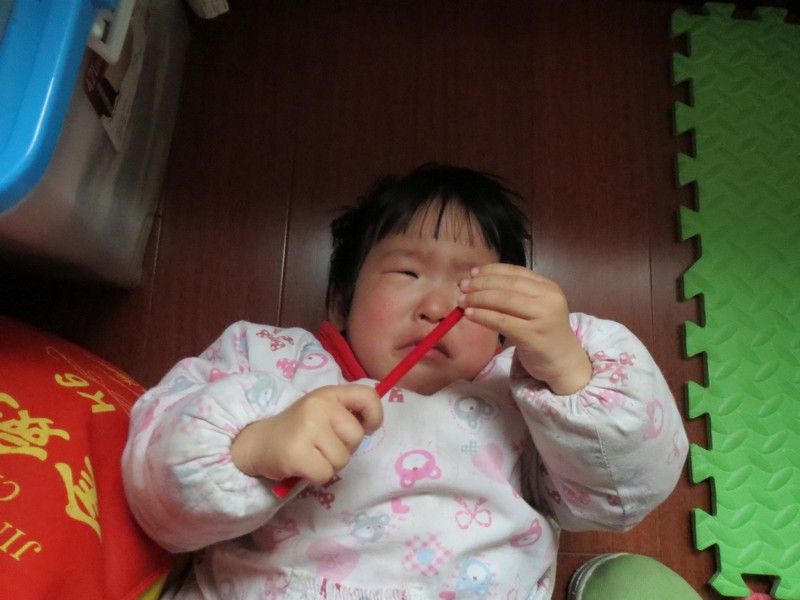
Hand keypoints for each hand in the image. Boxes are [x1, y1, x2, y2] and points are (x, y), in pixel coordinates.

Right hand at [231, 384, 381, 484]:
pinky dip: (317, 477)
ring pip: (342, 459)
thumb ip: (346, 413)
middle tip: (323, 445)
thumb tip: (372, 425)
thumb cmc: (298, 428)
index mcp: (328, 393)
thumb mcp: (322, 410)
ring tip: (311, 455)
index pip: (368, 396)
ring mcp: (307, 429)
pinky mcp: (297, 454)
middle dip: (345, 448)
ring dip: (330, 464)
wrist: (258, 442)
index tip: (366, 428)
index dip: (375, 415)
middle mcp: (319, 406)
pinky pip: (326, 474)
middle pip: (356, 437)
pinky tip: (303, 466)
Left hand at [458, 263, 591, 394]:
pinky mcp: (534, 336)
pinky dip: (483, 316)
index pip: (516, 272)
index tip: (472, 273)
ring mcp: (543, 317)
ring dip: (478, 299)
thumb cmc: (543, 333)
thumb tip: (477, 283)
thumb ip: (516, 294)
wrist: (563, 362)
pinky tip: (470, 314)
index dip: (491, 271)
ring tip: (462, 301)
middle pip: (508, 285)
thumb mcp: (535, 308)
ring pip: (504, 300)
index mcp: (548, 287)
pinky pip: (502, 321)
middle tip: (462, 287)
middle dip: (481, 284)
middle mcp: (549, 298)